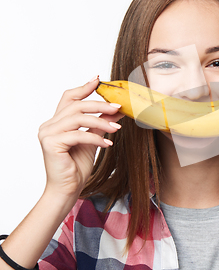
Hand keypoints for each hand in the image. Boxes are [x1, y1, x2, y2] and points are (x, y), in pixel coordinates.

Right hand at [37, 76, 123, 200]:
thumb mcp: (93, 139)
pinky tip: (108, 143)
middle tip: (119, 107)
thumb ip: (101, 123)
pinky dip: (96, 137)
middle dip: (100, 104)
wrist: (67, 189)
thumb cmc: (77, 165)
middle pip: (76, 105)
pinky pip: (78, 134)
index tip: (99, 80)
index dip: (84, 88)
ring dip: (101, 122)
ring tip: (117, 129)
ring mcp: (48, 133)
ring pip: (78, 118)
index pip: (69, 98)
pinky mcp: (51, 143)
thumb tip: (117, 109)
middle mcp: (49, 124)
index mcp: (56, 121)